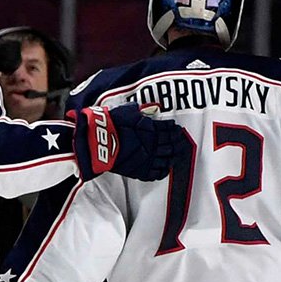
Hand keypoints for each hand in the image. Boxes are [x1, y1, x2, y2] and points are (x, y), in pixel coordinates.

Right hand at [69, 103, 188, 181]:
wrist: (98, 141)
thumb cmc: (111, 124)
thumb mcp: (126, 111)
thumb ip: (137, 110)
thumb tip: (143, 107)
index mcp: (151, 128)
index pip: (169, 129)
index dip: (174, 129)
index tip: (177, 129)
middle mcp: (153, 144)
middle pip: (172, 144)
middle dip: (178, 143)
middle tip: (181, 142)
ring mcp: (148, 159)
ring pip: (167, 160)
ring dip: (173, 157)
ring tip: (176, 156)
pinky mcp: (141, 171)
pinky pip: (157, 173)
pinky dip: (162, 171)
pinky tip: (165, 169)